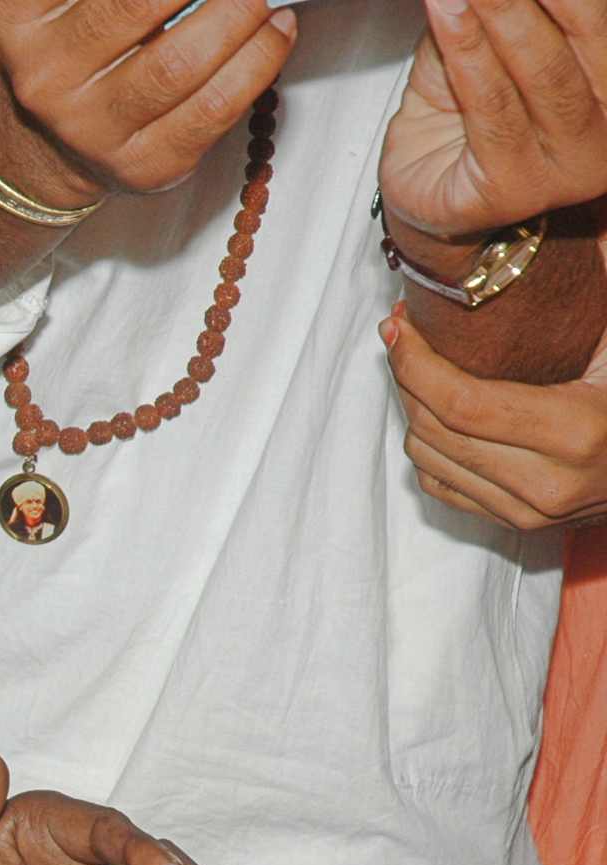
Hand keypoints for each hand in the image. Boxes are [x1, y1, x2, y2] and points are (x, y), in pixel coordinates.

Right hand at [0, 0, 297, 198]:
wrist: (55, 142)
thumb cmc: (77, 52)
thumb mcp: (65, 2)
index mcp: (19, 21)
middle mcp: (46, 77)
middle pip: (135, 8)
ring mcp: (89, 130)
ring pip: (178, 64)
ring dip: (240, 17)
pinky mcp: (139, 166)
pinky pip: (212, 111)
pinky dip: (258, 63)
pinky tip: (275, 32)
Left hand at [380, 0, 606, 239]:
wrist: (423, 194)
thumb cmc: (461, 116)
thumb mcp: (487, 47)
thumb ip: (502, 12)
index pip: (595, 18)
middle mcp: (605, 126)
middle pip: (583, 36)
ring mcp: (567, 165)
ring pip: (542, 73)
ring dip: (502, 13)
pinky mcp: (514, 188)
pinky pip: (491, 109)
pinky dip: (465, 51)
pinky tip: (446, 11)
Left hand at [386, 300, 606, 526]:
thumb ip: (601, 284)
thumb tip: (582, 219)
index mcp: (576, 433)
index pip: (461, 402)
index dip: (415, 362)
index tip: (399, 324)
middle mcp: (546, 482)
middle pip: (434, 428)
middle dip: (404, 376)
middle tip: (400, 331)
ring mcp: (527, 512)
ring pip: (427, 458)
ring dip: (410, 408)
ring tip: (416, 364)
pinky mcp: (513, 524)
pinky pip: (440, 485)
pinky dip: (426, 445)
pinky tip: (433, 407)